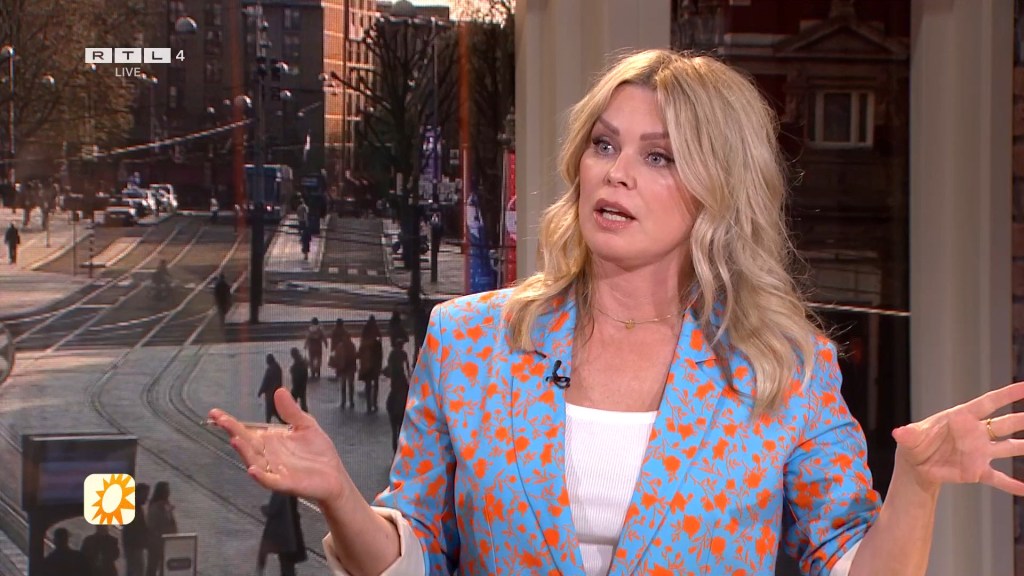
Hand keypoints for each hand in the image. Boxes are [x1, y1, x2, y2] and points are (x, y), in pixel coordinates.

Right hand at [208, 387, 349, 503]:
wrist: (335, 476)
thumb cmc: (318, 453)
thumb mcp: (305, 426)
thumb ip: (291, 412)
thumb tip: (279, 390)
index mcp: (269, 441)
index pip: (246, 430)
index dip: (231, 422)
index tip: (215, 413)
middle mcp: (267, 456)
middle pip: (246, 443)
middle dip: (233, 432)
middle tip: (220, 420)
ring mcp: (274, 470)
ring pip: (254, 460)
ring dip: (244, 452)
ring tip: (234, 439)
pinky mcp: (286, 483)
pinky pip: (269, 480)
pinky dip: (261, 476)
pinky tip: (252, 470)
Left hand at [892, 381, 1023, 493]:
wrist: (916, 464)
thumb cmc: (915, 442)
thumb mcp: (909, 438)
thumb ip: (908, 434)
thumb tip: (899, 433)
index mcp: (962, 417)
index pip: (988, 403)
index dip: (1007, 394)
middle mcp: (976, 433)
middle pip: (1006, 424)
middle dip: (1023, 419)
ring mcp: (980, 452)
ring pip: (1009, 448)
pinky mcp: (978, 471)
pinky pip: (999, 478)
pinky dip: (1013, 484)